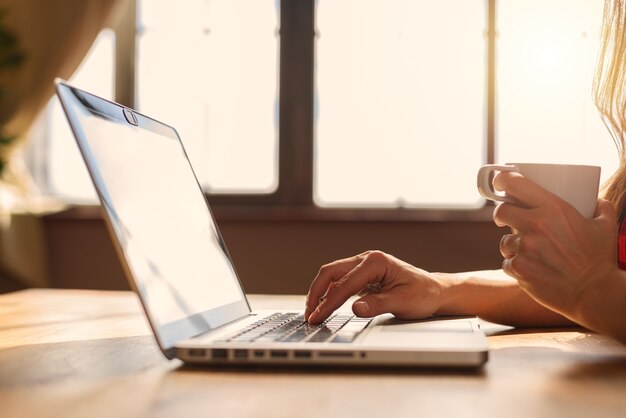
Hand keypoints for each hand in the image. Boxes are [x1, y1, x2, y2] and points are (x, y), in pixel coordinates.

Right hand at [304, 251, 443, 323]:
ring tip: (312, 312)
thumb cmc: (423, 294)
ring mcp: (363, 266)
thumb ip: (378, 305)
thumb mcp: (403, 302)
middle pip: (331, 272)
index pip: (344, 283)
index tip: (317, 317)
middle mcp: (367, 259)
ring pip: (332, 276)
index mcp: (376, 261)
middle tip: (308, 314)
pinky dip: (329, 294)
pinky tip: (324, 306)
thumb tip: (355, 308)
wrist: (436, 291)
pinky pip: (340, 282)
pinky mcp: (363, 276)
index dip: (328, 302)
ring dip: (320, 293)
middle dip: (316, 293)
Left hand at [492, 171, 618, 319]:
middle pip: (501, 211)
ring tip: (532, 253)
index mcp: (553, 209)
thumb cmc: (599, 260)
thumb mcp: (605, 227)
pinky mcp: (518, 268)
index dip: (503, 181)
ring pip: (504, 241)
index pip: (516, 184)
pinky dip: (516, 266)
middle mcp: (535, 225)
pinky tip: (533, 269)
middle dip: (503, 215)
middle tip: (509, 220)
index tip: (500, 183)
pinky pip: (507, 262)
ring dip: (513, 245)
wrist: (593, 293)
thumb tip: (596, 200)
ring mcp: (524, 247)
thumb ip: (601, 207)